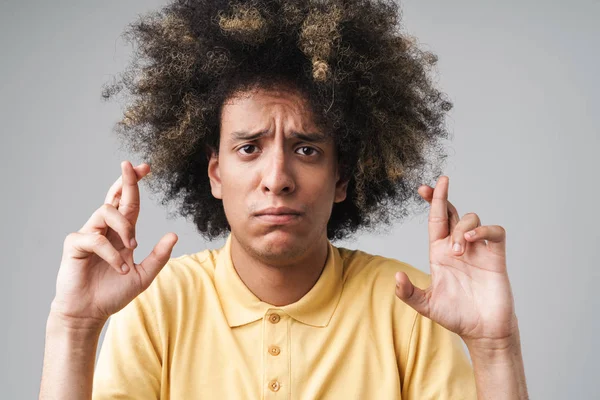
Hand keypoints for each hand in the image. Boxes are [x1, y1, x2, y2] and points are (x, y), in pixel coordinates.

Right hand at [51, 161, 177, 329]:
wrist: (90, 313)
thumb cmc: (113, 294)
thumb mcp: (143, 275)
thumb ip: (158, 256)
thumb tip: (174, 235)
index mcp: (121, 234)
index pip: (129, 203)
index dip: (135, 184)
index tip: (146, 167)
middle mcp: (104, 229)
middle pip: (115, 197)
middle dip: (125, 181)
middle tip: (132, 166)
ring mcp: (88, 234)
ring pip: (106, 211)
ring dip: (125, 228)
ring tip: (132, 249)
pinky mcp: (74, 245)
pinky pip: (95, 238)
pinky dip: (110, 253)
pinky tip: (118, 267)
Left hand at [394, 176, 517, 346]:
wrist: (482, 331)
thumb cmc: (456, 316)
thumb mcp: (426, 305)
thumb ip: (408, 293)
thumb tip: (396, 276)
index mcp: (439, 253)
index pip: (435, 220)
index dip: (432, 201)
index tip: (423, 187)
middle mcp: (457, 247)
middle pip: (452, 212)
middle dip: (444, 197)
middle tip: (441, 183)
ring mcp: (477, 250)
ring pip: (471, 219)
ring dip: (461, 228)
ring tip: (457, 251)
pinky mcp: (495, 257)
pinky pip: (494, 232)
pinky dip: (484, 230)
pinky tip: (471, 241)